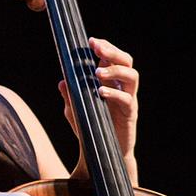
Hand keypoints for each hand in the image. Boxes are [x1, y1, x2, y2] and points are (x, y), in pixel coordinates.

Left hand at [59, 37, 139, 166]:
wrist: (103, 155)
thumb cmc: (90, 129)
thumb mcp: (75, 112)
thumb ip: (70, 97)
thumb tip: (62, 82)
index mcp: (111, 82)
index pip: (112, 57)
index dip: (104, 47)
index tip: (90, 41)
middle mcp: (123, 87)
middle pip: (126, 61)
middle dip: (112, 51)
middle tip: (96, 48)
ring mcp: (129, 100)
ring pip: (132, 76)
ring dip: (115, 70)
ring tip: (96, 72)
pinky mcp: (130, 114)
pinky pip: (127, 100)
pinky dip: (114, 93)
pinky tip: (101, 91)